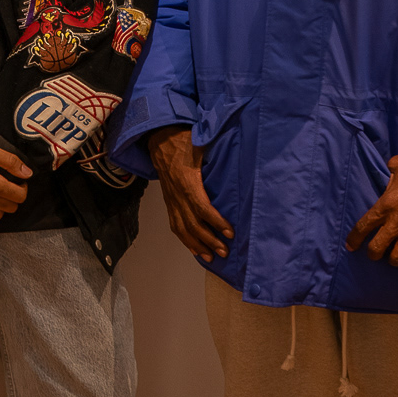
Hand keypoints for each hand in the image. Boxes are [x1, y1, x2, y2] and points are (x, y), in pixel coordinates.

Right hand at [148, 124, 232, 260]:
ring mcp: (171, 200)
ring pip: (183, 229)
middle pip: (193, 224)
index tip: (230, 232)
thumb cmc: (182, 140)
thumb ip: (216, 149)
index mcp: (186, 181)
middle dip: (209, 240)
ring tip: (212, 257)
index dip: (216, 222)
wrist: (159, 139)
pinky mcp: (169, 202)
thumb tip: (238, 151)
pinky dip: (185, 240)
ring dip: (198, 245)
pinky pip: (175, 225)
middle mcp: (177, 195)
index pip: (202, 207)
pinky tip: (196, 250)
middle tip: (225, 251)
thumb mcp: (200, 142)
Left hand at [345, 151, 397, 267]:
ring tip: (396, 254)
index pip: (362, 227)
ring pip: (397, 258)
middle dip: (373, 253)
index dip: (354, 239)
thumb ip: (389, 172)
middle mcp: (397, 222)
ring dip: (395, 258)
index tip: (351, 246)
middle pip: (376, 250)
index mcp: (385, 205)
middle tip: (377, 251)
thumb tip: (388, 174)